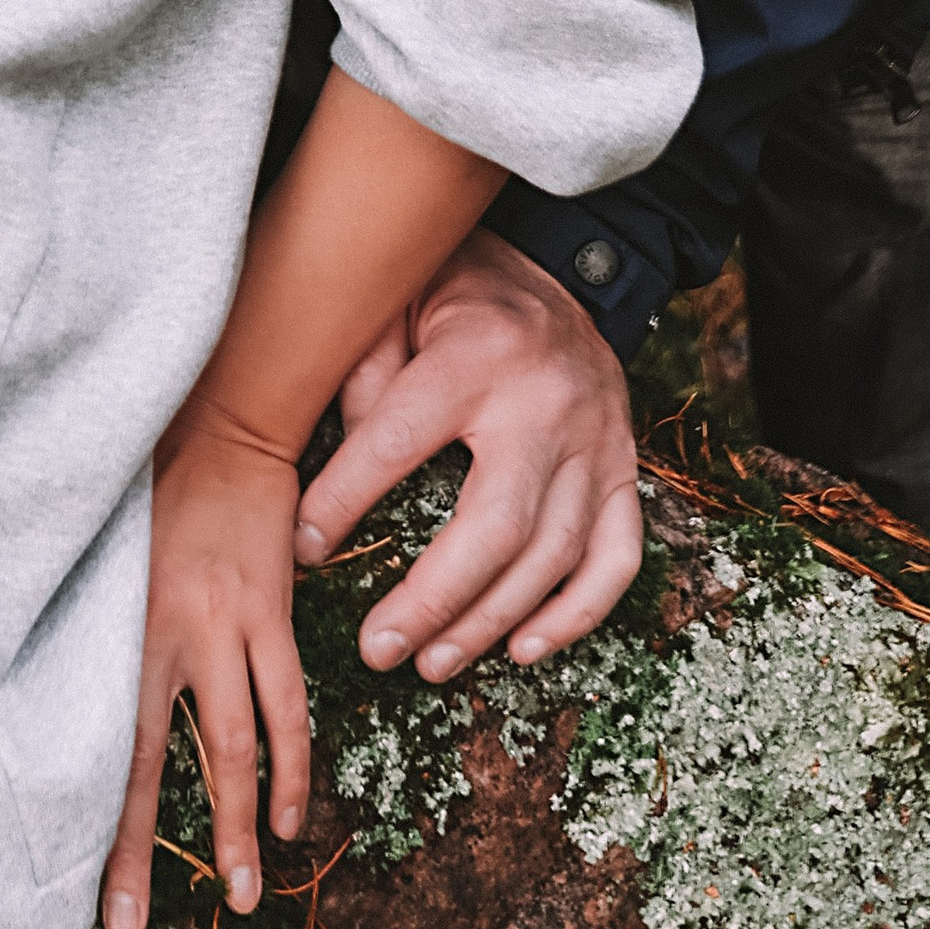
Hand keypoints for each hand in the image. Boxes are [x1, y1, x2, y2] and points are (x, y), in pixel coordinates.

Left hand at [101, 406, 310, 928]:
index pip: (92, 743)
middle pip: (148, 765)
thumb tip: (47, 686)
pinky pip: (286, 704)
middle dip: (139, 852)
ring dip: (240, 827)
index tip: (71, 883)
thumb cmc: (145, 483)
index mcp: (111, 628)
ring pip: (231, 750)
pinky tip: (295, 815)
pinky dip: (292, 764)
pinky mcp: (270, 614)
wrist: (219, 423)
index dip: (86, 818)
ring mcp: (223, 629)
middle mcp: (162, 638)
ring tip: (245, 896)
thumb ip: (85, 621)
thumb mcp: (99, 554)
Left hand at [293, 229, 640, 680]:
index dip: (345, 497)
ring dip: (491, 621)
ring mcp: (598, 438)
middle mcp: (547, 400)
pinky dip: (577, 613)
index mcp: (476, 352)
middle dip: (434, 599)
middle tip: (381, 648)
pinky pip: (618, 556)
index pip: (398, 437)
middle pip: (496, 524)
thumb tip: (335, 480)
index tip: (303, 545)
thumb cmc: (456, 292)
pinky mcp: (625, 466)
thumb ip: (360, 375)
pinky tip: (524, 648)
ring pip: (555, 553)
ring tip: (432, 661)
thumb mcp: (395, 301)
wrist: (560, 266)